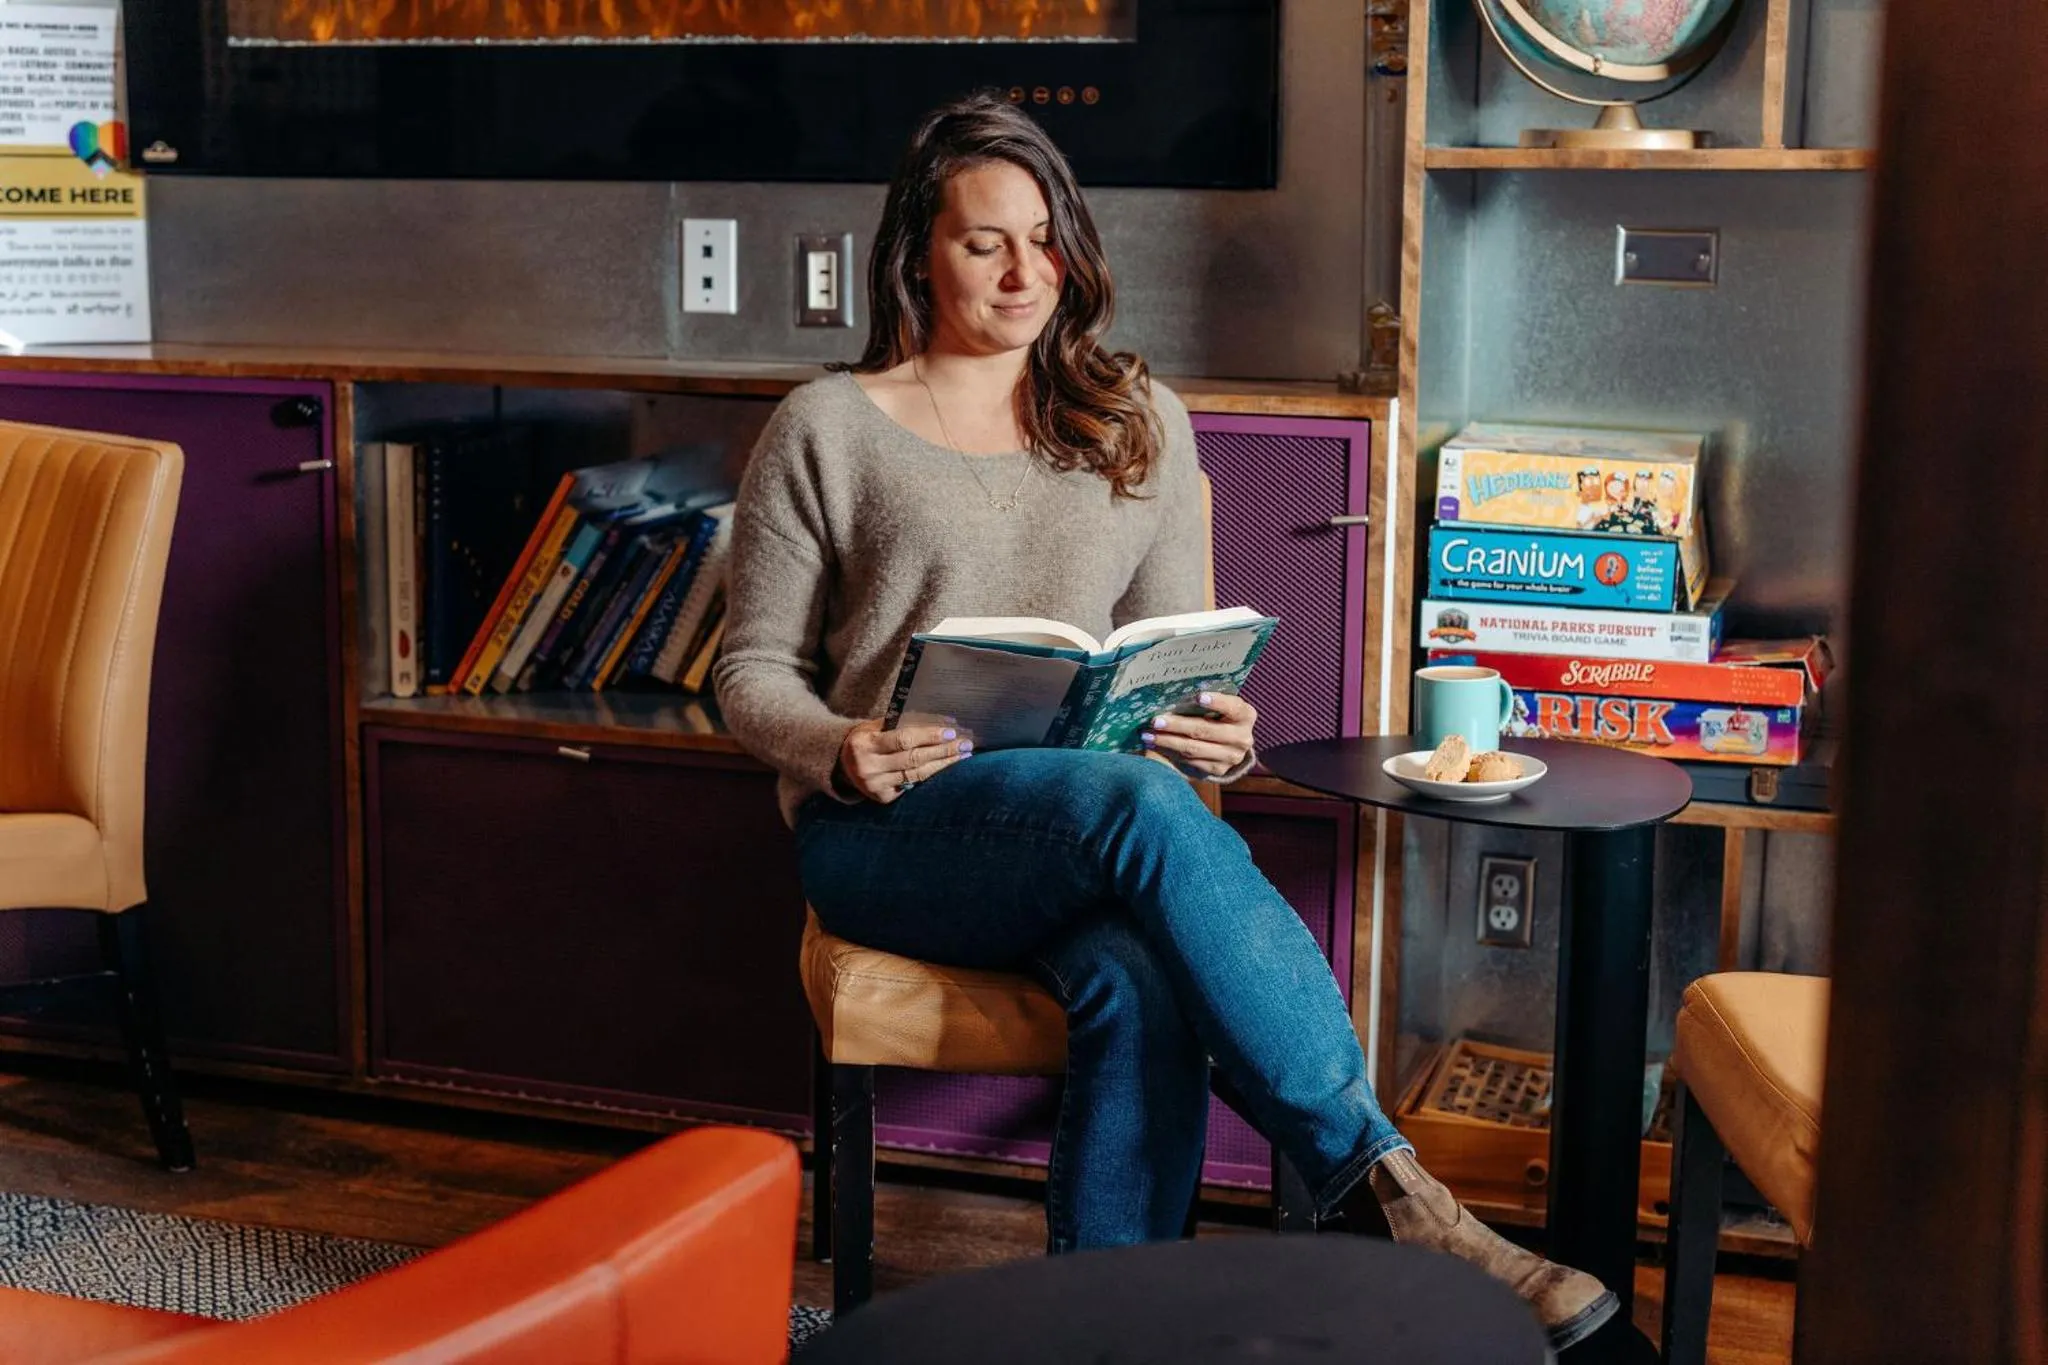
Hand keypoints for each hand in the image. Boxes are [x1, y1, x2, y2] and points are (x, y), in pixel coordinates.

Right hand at [837, 719, 971, 802]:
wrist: (842, 764)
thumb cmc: (866, 740)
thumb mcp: (875, 727)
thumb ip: (900, 724)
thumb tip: (940, 722)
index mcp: (864, 744)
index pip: (903, 739)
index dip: (929, 736)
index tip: (951, 732)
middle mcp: (868, 767)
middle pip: (913, 759)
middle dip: (942, 751)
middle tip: (965, 744)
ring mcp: (875, 785)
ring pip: (916, 775)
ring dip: (942, 765)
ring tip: (962, 756)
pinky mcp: (883, 798)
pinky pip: (911, 785)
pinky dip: (930, 776)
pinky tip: (944, 768)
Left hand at [1142, 691, 1255, 778]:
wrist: (1227, 745)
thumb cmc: (1216, 716)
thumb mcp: (1217, 706)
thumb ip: (1203, 701)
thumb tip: (1173, 693)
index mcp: (1245, 715)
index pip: (1232, 707)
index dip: (1217, 702)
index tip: (1198, 696)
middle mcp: (1243, 737)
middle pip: (1205, 730)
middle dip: (1177, 725)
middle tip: (1155, 720)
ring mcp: (1232, 756)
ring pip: (1194, 748)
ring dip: (1167, 741)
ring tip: (1147, 735)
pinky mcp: (1219, 770)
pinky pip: (1190, 761)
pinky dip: (1170, 752)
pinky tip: (1156, 746)